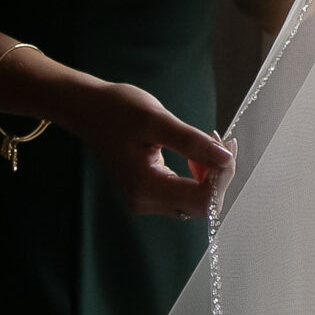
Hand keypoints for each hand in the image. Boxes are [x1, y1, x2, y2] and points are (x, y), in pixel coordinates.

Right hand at [60, 77, 235, 218]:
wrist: (89, 110)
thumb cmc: (118, 110)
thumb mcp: (157, 120)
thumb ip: (191, 142)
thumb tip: (225, 159)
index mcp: (145, 188)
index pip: (202, 200)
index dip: (222, 176)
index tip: (225, 145)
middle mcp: (145, 202)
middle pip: (202, 205)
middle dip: (219, 175)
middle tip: (221, 140)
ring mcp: (146, 199)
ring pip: (196, 200)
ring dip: (211, 173)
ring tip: (210, 141)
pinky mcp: (150, 191)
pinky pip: (186, 192)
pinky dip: (200, 173)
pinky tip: (197, 151)